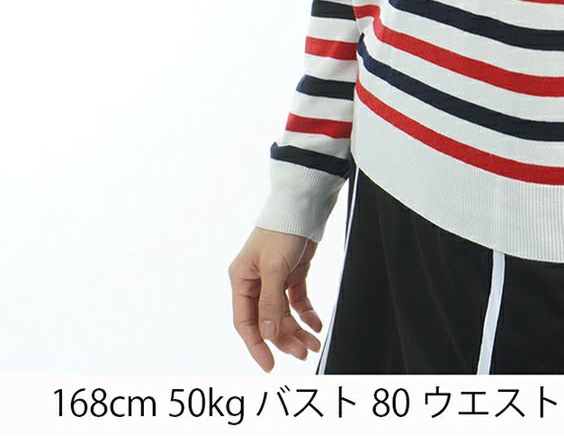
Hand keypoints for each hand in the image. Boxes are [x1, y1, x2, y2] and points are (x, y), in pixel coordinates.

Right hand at [228, 226, 323, 371]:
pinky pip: (297, 301)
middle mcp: (255, 282)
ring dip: (298, 329)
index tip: (269, 364)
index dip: (257, 344)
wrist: (304, 205)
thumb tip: (268, 333)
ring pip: (284, 314)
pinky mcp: (292, 274)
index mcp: (241, 280)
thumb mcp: (274, 267)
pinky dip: (306, 314)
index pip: (246, 321)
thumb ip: (270, 302)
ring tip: (313, 343)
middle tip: (302, 353)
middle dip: (285, 338)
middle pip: (268, 321)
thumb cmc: (282, 229)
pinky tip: (316, 325)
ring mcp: (274, 279)